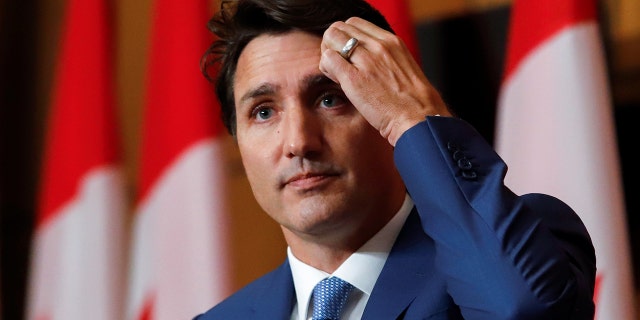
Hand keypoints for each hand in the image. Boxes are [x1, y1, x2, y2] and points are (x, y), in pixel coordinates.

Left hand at [319, 17, 450, 145]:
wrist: (418, 118)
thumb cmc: (412, 101)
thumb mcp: (402, 67)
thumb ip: (385, 58)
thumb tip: (365, 58)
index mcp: (391, 41)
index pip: (354, 23)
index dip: (345, 37)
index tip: (347, 54)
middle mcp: (378, 46)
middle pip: (340, 28)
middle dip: (333, 44)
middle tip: (338, 63)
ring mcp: (366, 61)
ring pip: (331, 39)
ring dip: (328, 54)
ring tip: (336, 72)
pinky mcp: (354, 78)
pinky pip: (328, 59)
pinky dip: (326, 67)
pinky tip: (336, 80)